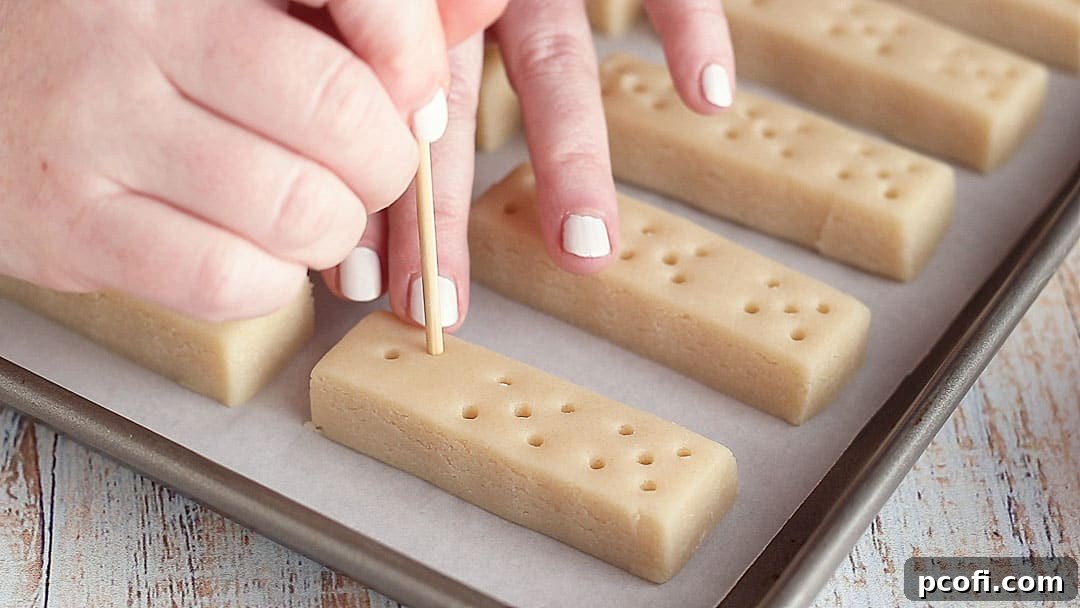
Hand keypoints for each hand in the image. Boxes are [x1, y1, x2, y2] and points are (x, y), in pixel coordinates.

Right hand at [0, 0, 500, 319]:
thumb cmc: (124, 34)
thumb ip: (360, 5)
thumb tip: (481, 6)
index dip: (415, 60)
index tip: (415, 95)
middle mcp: (136, 34)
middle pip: (344, 120)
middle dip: (387, 163)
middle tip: (366, 164)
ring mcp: (95, 133)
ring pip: (300, 212)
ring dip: (334, 229)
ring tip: (309, 210)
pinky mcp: (71, 228)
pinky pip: (230, 281)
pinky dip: (274, 282)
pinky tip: (256, 252)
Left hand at [323, 0, 734, 332]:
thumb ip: (370, 23)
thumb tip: (354, 132)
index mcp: (411, 4)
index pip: (388, 111)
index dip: (375, 197)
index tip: (359, 286)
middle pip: (452, 109)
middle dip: (443, 212)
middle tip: (437, 311)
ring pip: (552, 61)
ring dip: (570, 157)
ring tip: (583, 249)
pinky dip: (689, 23)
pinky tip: (710, 94)